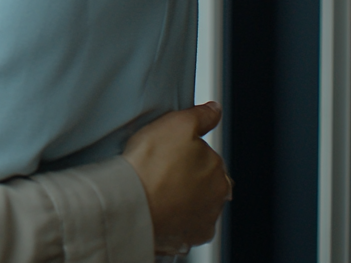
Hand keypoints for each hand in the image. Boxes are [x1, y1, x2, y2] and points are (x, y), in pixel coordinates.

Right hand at [122, 101, 231, 255]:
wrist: (131, 202)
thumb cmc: (152, 163)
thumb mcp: (177, 124)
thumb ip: (201, 116)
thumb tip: (215, 109)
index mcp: (219, 174)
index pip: (207, 158)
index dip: (185, 152)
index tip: (166, 153)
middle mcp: (216, 202)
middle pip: (201, 184)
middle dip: (186, 178)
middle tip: (159, 170)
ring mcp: (200, 223)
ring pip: (191, 206)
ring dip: (179, 199)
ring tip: (154, 190)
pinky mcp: (183, 240)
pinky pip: (179, 226)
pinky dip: (171, 219)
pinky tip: (156, 208)